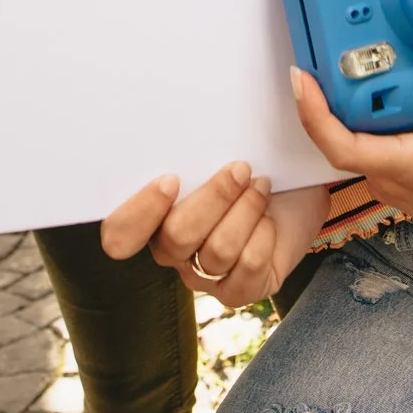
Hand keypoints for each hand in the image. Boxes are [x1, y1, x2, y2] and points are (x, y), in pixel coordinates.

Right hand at [100, 163, 326, 310]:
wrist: (293, 189)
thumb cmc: (246, 164)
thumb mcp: (216, 150)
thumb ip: (190, 150)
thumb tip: (184, 121)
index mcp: (150, 216)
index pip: (119, 234)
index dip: (138, 213)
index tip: (171, 180)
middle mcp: (170, 250)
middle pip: (176, 237)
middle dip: (214, 197)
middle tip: (241, 168)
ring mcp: (203, 275)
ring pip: (218, 251)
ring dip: (247, 209)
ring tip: (262, 184)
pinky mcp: (238, 291)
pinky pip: (249, 266)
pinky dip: (265, 234)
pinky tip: (270, 218)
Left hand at [290, 2, 412, 265]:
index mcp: (411, 165)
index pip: (341, 145)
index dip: (313, 112)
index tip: (300, 77)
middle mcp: (394, 178)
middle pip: (339, 135)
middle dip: (324, 94)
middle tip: (317, 48)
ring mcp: (394, 183)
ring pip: (354, 141)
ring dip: (346, 107)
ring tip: (339, 61)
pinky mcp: (402, 182)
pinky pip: (371, 149)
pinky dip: (368, 120)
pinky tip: (376, 91)